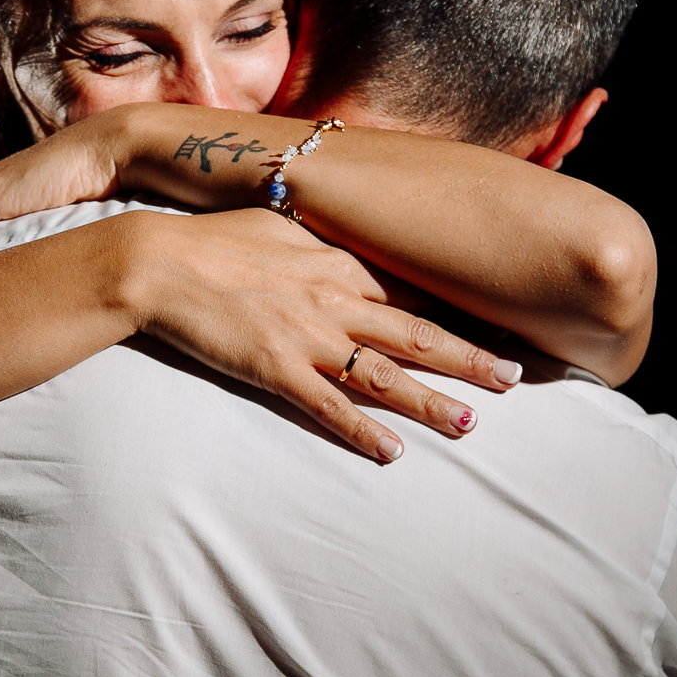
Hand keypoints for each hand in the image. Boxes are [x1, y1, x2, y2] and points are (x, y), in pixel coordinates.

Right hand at [126, 209, 520, 461]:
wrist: (160, 263)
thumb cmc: (213, 240)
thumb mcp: (278, 224)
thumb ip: (320, 238)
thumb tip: (344, 240)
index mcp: (338, 262)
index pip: (416, 287)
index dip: (462, 307)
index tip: (502, 323)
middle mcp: (335, 299)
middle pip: (418, 332)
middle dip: (470, 357)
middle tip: (516, 378)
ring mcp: (307, 336)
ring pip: (385, 374)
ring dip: (432, 401)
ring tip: (471, 424)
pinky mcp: (276, 368)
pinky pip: (329, 406)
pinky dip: (363, 431)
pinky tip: (392, 452)